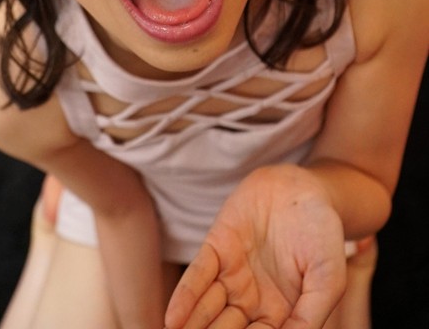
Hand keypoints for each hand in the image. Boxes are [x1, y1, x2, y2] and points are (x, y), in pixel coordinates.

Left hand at [164, 165, 346, 328]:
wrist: (304, 186)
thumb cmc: (322, 232)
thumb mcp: (328, 277)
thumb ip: (310, 315)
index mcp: (281, 314)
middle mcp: (253, 300)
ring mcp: (233, 275)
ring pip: (208, 311)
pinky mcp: (217, 248)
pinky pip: (197, 277)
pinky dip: (185, 299)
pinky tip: (172, 319)